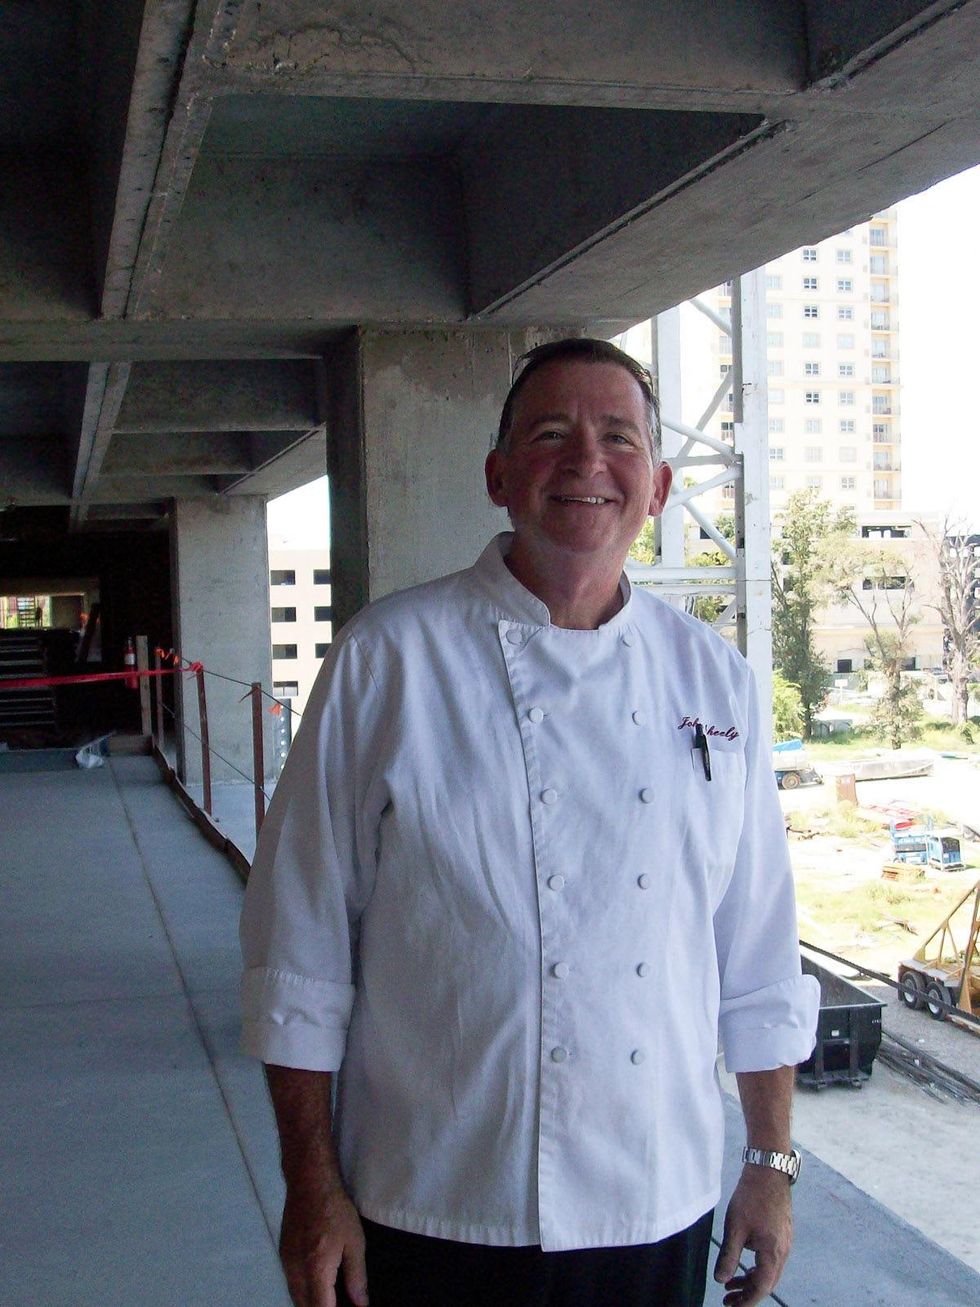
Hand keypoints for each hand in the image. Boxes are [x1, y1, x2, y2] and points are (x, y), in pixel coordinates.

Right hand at [279, 1183, 367, 1306]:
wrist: (309, 1183)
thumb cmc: (336, 1211)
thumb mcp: (355, 1242)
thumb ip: (357, 1277)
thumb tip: (360, 1304)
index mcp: (316, 1271)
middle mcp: (296, 1273)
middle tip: (341, 1301)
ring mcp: (286, 1264)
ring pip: (296, 1297)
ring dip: (311, 1302)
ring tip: (331, 1297)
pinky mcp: (283, 1255)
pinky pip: (292, 1284)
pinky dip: (304, 1291)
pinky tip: (318, 1284)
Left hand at [713, 1165, 792, 1306]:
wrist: (768, 1171)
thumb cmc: (751, 1197)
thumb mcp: (735, 1228)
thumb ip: (729, 1256)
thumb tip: (721, 1280)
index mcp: (773, 1253)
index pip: (761, 1288)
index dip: (746, 1301)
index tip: (731, 1306)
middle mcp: (783, 1252)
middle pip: (767, 1284)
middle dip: (747, 1295)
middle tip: (727, 1300)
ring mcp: (785, 1243)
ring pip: (769, 1272)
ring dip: (751, 1281)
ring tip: (730, 1284)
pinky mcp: (782, 1234)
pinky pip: (771, 1260)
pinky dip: (757, 1268)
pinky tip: (743, 1265)